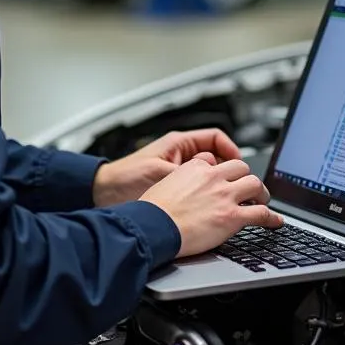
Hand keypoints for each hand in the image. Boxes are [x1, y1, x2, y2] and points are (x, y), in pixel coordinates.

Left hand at [93, 128, 242, 207]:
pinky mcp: (173, 187)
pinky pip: (198, 188)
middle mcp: (180, 155)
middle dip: (229, 169)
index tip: (240, 165)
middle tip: (241, 185)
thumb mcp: (160, 173)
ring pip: (208, 174)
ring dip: (218, 184)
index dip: (231, 149)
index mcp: (179, 144)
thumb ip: (185, 175)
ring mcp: (178, 171)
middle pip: (216, 157)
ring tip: (227, 197)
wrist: (103, 193)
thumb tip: (209, 179)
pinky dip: (206, 195)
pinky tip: (210, 206)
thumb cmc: (125, 178)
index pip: (215, 138)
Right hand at [140, 157, 282, 257]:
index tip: (228, 178)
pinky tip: (276, 221)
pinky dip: (272, 217)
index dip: (226, 171)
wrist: (153, 227)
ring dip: (261, 193)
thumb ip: (180, 178)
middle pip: (242, 168)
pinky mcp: (232, 216)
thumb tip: (183, 182)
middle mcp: (213, 177)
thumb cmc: (152, 211)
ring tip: (262, 201)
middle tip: (250, 189)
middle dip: (247, 178)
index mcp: (196, 167)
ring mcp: (225, 196)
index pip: (219, 161)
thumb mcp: (163, 182)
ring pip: (255, 184)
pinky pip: (261, 213)